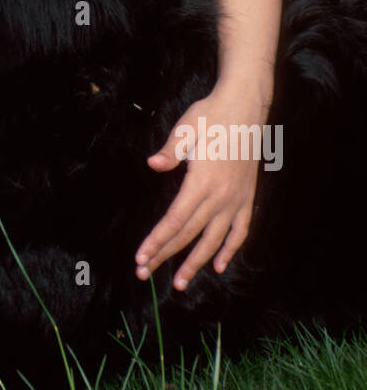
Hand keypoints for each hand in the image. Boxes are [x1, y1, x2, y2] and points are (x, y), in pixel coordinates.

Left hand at [135, 88, 263, 289]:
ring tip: (180, 283)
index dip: (157, 241)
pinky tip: (219, 266)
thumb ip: (171, 150)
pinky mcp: (247, 198)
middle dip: (165, 256)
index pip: (175, 220)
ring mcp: (236, 200)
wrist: (246, 106)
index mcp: (202, 182)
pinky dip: (230, 250)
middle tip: (145, 273)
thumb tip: (152, 165)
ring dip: (196, 263)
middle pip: (189, 234)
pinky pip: (240, 231)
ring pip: (214, 240)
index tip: (141, 258)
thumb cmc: (212, 115)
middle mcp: (220, 197)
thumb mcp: (187, 127)